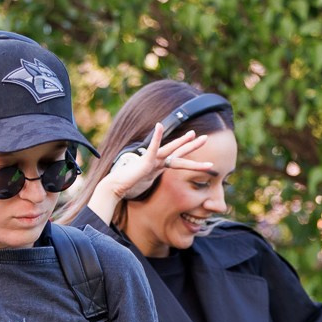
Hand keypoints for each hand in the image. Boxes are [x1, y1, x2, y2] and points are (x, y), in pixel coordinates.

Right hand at [98, 124, 216, 203]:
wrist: (116, 186)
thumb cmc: (128, 186)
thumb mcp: (146, 186)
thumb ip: (153, 184)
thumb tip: (157, 195)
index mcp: (159, 167)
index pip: (178, 162)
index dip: (191, 161)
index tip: (204, 160)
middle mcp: (157, 161)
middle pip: (178, 152)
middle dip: (192, 146)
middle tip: (206, 138)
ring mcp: (152, 160)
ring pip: (171, 150)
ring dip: (182, 142)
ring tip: (193, 134)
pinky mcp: (145, 161)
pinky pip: (152, 148)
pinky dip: (156, 137)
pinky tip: (159, 126)